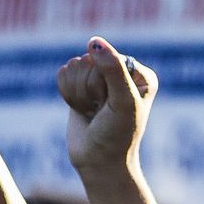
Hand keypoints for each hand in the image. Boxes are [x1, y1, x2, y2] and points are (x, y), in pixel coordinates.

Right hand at [58, 37, 156, 177]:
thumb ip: (113, 70)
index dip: (105, 84)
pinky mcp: (80, 85)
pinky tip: (81, 109)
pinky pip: (63, 73)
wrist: (99, 162)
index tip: (114, 106)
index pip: (110, 59)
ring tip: (92, 111)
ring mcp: (99, 78)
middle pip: (89, 60)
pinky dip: (68, 94)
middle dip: (89, 89)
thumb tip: (94, 41)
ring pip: (74, 65)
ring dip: (78, 93)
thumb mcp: (122, 102)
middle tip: (101, 111)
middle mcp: (121, 72)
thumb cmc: (117, 135)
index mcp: (140, 74)